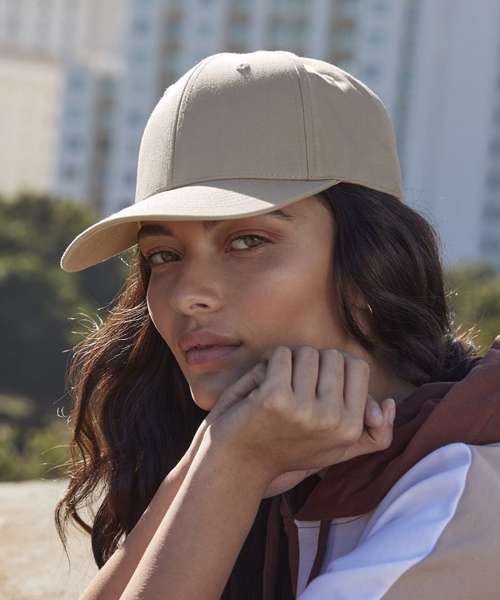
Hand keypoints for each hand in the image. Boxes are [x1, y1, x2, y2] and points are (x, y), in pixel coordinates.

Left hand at [207, 346, 395, 489]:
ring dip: (286, 363)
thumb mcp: (332, 448)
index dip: (333, 367)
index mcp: (350, 429)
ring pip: (306, 352)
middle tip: (292, 390)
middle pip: (331, 355)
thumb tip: (389, 403)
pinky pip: (280, 355)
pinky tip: (259, 388)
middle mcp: (333, 421)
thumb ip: (368, 432)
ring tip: (276, 390)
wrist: (236, 465)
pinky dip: (267, 364)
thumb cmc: (283, 448)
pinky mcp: (276, 397)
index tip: (313, 386)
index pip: (357, 366)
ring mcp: (305, 410)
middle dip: (309, 363)